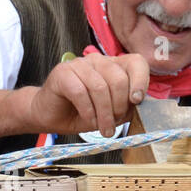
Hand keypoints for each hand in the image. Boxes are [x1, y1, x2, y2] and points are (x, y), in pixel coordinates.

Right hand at [25, 52, 150, 138]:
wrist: (49, 116)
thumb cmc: (80, 113)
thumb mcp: (109, 113)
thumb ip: (125, 107)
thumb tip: (136, 106)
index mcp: (113, 66)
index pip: (136, 62)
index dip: (141, 81)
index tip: (136, 101)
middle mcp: (98, 61)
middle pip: (119, 78)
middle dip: (119, 107)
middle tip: (113, 125)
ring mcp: (79, 65)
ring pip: (100, 87)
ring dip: (104, 114)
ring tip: (103, 129)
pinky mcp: (62, 73)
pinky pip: (80, 92)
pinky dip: (88, 111)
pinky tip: (88, 121)